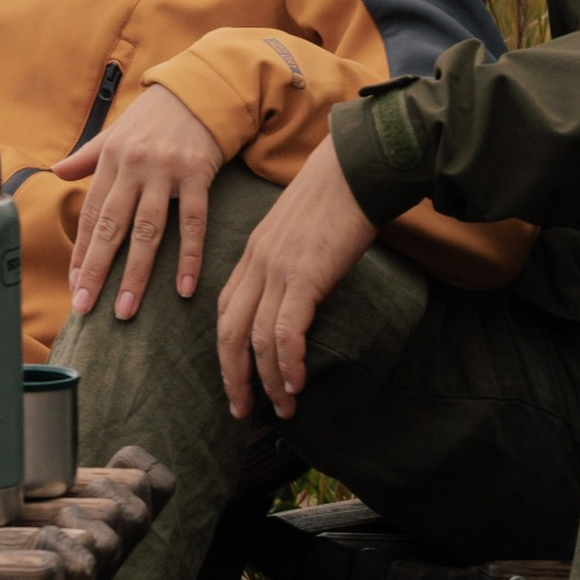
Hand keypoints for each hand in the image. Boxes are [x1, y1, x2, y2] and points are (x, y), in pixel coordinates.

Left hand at [58, 81, 225, 319]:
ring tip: (126, 310)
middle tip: (85, 308)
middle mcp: (134, 167)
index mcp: (111, 160)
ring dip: (136, 274)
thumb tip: (56, 171)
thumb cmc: (154, 116)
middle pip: (112, 227)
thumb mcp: (116, 132)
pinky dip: (188, 257)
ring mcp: (166, 171)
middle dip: (97, 270)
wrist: (200, 89)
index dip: (81, 251)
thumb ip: (87, 156)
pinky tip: (183, 289)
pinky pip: (193, 222)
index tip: (74, 285)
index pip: (91, 214)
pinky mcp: (197, 174)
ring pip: (148, 231)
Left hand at [215, 142, 373, 419]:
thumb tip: (299, 298)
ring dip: (268, 380)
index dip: (227, 351)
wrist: (354, 169)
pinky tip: (296, 382)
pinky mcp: (303, 275)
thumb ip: (289, 263)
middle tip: (242, 410)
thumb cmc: (335, 198)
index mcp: (252, 253)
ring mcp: (277, 269)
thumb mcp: (298, 232)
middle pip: (229, 331)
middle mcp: (256, 263)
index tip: (236, 380)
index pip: (226, 310)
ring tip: (283, 407)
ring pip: (256, 339)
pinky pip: (286, 331)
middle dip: (233, 376)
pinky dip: (288, 362)